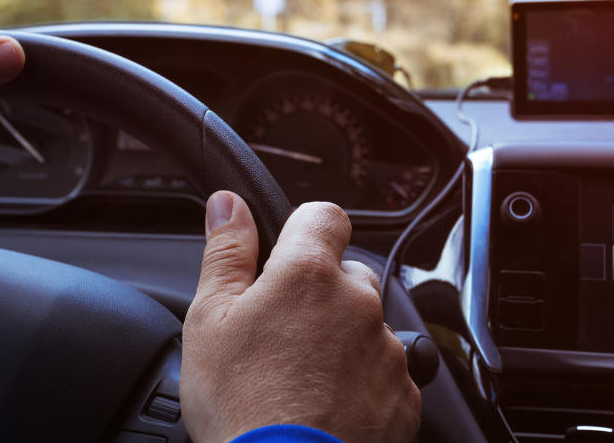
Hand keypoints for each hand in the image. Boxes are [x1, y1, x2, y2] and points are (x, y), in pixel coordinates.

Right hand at [181, 193, 420, 442]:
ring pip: (368, 326)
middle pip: (347, 275)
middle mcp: (359, 304)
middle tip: (282, 336)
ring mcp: (388, 351)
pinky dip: (362, 383)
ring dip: (343, 340)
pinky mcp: (405, 395)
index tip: (286, 256)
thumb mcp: (209, 321)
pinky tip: (327, 405)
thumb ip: (225, 253)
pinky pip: (386, 372)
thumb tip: (229, 205)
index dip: (304, 230)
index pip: (324, 216)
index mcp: (309, 275)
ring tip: (302, 380)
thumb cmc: (242, 407)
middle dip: (320, 295)